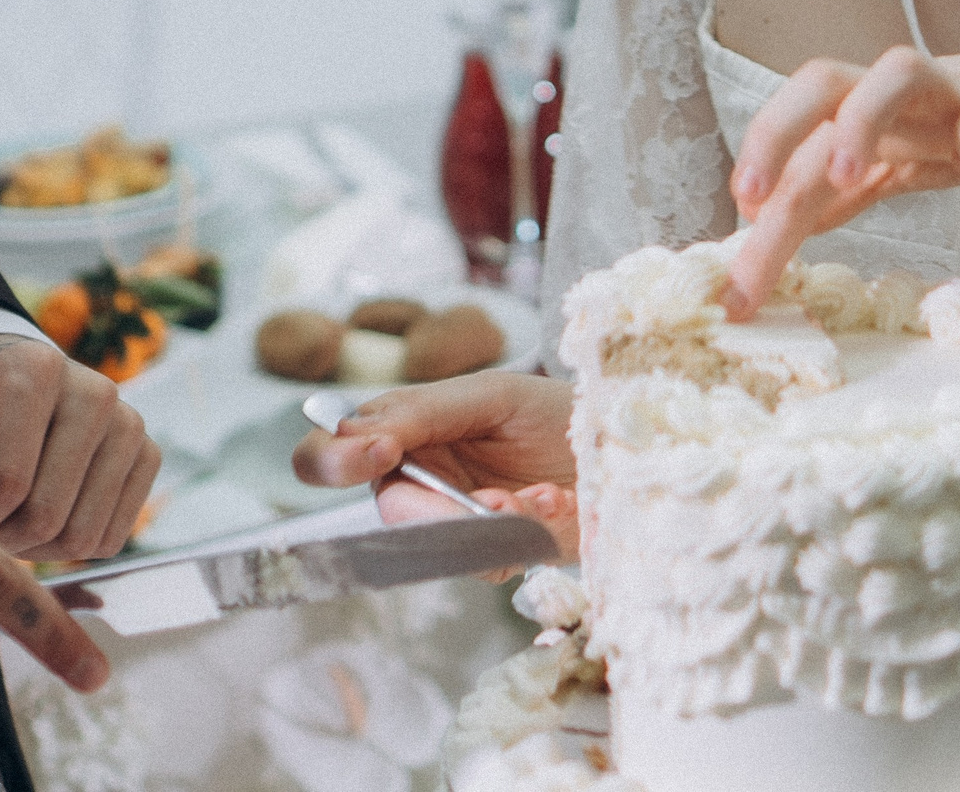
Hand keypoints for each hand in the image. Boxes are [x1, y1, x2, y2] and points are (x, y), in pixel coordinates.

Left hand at [0, 334, 162, 561]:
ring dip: (35, 549)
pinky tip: (46, 515)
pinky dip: (72, 547)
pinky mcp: (148, 454)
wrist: (15, 376)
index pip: (7, 481)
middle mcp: (97, 390)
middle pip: (47, 514)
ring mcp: (129, 423)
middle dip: (2, 539)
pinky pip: (112, 538)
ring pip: (82, 535)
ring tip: (8, 522)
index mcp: (36, 370)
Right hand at [292, 372, 579, 565]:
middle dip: (438, 511)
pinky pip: (487, 564)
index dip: (332, 459)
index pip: (331, 453)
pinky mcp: (497, 556)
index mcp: (402, 432)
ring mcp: (456, 523)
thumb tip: (357, 435)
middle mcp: (419, 481)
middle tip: (493, 500)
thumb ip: (422, 412)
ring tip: (543, 496)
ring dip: (495, 522)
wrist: (628, 441)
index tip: (376, 452)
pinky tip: (557, 507)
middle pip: (388, 512)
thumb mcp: (491, 394)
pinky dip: (526, 535)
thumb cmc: (556, 409)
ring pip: (439, 545)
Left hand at [724, 35, 959, 315]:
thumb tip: (774, 222)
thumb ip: (842, 192)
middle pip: (823, 87)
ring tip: (844, 175)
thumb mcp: (900, 167)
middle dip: (774, 139)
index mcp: (868, 119)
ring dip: (863, 117)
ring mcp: (959, 97)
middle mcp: (901, 100)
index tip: (732, 285)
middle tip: (748, 205)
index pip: (798, 148)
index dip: (755, 203)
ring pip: (898, 73)